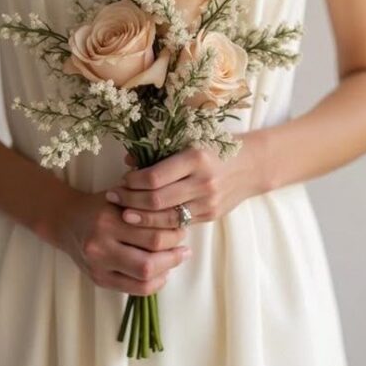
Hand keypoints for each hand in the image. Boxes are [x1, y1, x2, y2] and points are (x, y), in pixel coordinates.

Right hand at [58, 186, 192, 297]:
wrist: (66, 221)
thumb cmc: (98, 205)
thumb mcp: (118, 195)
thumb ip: (144, 202)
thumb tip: (179, 212)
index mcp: (108, 220)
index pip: (152, 232)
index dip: (174, 232)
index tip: (182, 227)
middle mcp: (101, 245)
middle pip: (150, 258)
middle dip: (173, 253)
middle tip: (183, 245)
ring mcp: (99, 267)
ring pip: (144, 278)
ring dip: (166, 270)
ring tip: (175, 259)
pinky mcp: (99, 280)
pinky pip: (134, 289)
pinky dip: (154, 283)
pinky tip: (161, 273)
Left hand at [104, 133, 265, 229]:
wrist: (251, 165)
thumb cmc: (215, 147)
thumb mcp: (189, 141)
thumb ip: (160, 151)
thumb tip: (128, 162)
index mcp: (195, 158)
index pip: (154, 178)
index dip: (132, 182)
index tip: (122, 180)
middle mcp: (202, 182)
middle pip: (156, 201)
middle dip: (130, 201)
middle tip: (113, 198)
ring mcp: (207, 202)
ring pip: (166, 218)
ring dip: (140, 217)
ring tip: (123, 213)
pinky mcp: (210, 216)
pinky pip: (179, 225)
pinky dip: (159, 225)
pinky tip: (145, 221)